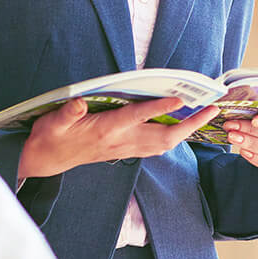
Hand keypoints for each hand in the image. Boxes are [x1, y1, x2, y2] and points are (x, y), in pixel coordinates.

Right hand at [18, 98, 221, 180]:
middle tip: (212, 109)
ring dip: (186, 131)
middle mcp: (120, 142)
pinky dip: (173, 136)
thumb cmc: (51, 137)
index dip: (159, 108)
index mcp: (105, 131)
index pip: (138, 117)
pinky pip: (156, 146)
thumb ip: (68, 113)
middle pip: (163, 136)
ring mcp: (124, 149)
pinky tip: (180, 126)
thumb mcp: (53, 122)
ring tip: (204, 115)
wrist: (46, 160)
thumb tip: (78, 102)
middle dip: (190, 124)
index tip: (180, 98)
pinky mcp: (124, 151)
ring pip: (164, 143)